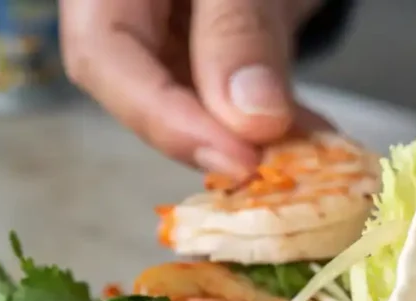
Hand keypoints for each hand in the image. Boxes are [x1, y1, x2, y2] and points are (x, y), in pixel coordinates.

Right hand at [59, 0, 328, 176]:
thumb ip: (236, 28)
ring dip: (249, 136)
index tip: (234, 157)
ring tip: (302, 159)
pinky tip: (311, 137)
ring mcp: (165, 24)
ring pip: (192, 99)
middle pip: (143, 88)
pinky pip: (229, 88)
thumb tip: (251, 120)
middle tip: (271, 169)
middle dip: (209, 135)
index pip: (103, 56)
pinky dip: (272, 117)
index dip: (162, 118)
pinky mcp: (206, 40)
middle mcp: (125, 5)